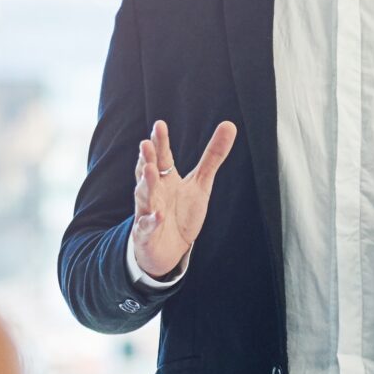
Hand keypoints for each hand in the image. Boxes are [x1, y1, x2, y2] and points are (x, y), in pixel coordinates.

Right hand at [131, 118, 235, 278]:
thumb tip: (230, 124)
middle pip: (148, 172)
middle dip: (147, 159)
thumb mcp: (201, 183)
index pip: (162, 157)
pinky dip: (151, 221)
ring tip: (150, 170)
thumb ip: (213, 156)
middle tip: (146, 143)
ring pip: (144, 196)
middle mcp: (153, 192)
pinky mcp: (146, 234)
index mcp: (165, 178)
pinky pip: (147, 226)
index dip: (161, 142)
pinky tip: (158, 215)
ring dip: (146, 184)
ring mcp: (147, 211)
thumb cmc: (181, 211)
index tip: (159, 125)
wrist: (168, 249)